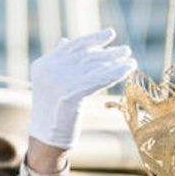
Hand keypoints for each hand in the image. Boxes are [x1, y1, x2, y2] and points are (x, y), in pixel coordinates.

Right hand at [28, 29, 136, 152]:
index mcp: (43, 65)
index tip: (110, 33)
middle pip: (86, 57)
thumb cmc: (53, 116)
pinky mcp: (70, 95)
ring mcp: (58, 82)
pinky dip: (114, 74)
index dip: (93, 39)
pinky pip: (98, 80)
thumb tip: (66, 41)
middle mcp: (49, 70)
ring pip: (94, 68)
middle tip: (127, 50)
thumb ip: (59, 63)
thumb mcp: (52, 85)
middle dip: (108, 53)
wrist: (46, 141)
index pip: (72, 46)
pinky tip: (127, 71)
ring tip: (131, 62)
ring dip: (115, 63)